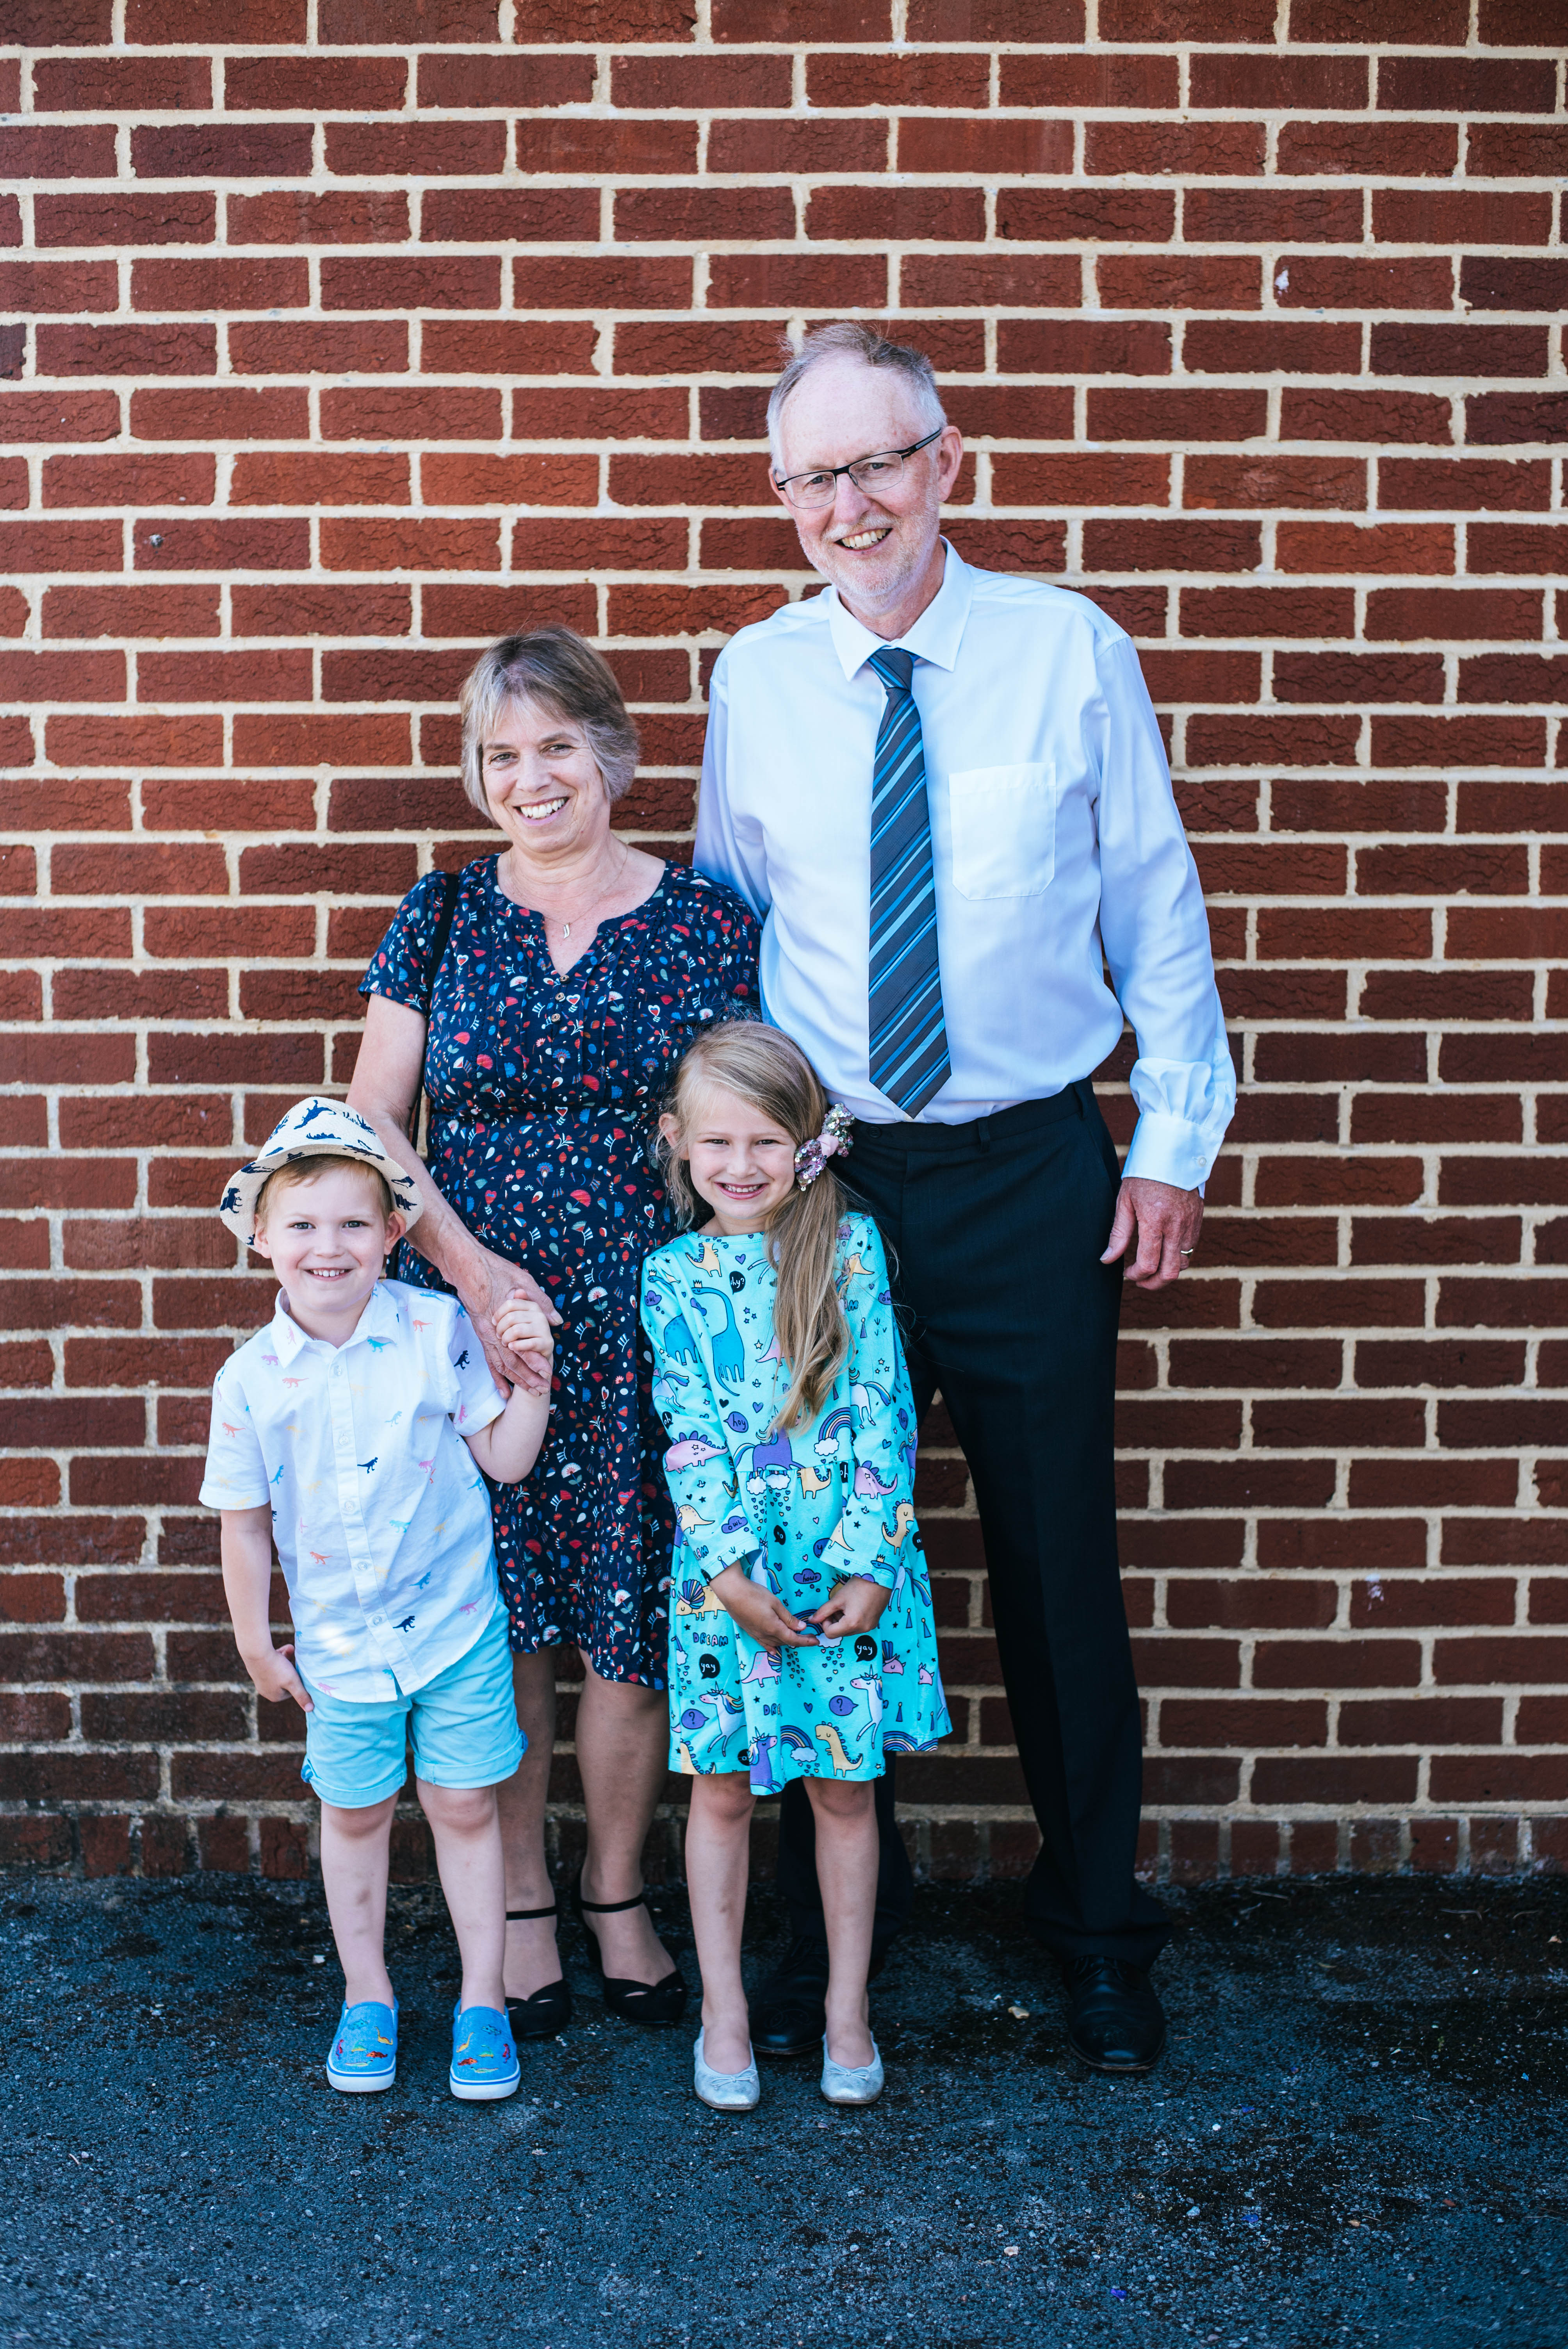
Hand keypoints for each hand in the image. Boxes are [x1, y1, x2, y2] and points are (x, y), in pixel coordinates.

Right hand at [241, 1640, 312, 1712]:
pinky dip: (278, 1656)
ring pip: (280, 1669)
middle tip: (293, 1659)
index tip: (299, 1670)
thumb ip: (301, 1695)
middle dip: (291, 1667)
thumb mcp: (292, 1682)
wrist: (256, 1652)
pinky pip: (272, 1663)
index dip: (298, 1679)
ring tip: (288, 1652)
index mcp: (275, 1697)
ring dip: (286, 1659)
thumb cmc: (276, 1668)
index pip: (293, 1689)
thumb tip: (310, 1709)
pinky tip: (279, 1651)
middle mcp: (266, 1690)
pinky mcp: (258, 1669)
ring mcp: (261, 1679)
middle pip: (287, 1678)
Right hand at [458, 1245, 560, 1393]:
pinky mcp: (482, 1335)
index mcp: (504, 1319)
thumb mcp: (521, 1280)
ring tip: (531, 1392)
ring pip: (501, 1365)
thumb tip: (556, 1320)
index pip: (520, 1346)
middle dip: (528, 1377)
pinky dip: (497, 1377)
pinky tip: (504, 1390)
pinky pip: (489, 1361)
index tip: (547, 1372)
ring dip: (516, 1380)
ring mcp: (486, 1335)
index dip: (533, 1360)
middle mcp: (493, 1332)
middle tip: (542, 1390)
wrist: (466, 1266)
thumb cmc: (495, 1270)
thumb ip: (539, 1301)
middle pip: (511, 1362)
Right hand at [709, 1564, 819, 1647]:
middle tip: (809, 1638)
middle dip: (799, 1641)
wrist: (732, 1593)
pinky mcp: (749, 1631)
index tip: (816, 1641)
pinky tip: (773, 1650)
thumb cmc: (754, 1595)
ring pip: (775, 1643)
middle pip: (785, 1642)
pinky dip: (771, 1648)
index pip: (793, 1639)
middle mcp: (765, 1635)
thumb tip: (801, 1628)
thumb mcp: (775, 1603)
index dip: (806, 1641)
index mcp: (774, 1628)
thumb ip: (788, 1618)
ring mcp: (756, 1634)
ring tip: (796, 1641)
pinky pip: (763, 1643)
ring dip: (786, 1643)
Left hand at [811, 1576, 892, 1642]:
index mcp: (852, 1623)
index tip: (828, 1612)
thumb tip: (811, 1620)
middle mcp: (862, 1629)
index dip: (825, 1623)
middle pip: (840, 1633)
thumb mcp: (838, 1599)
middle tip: (836, 1607)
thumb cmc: (858, 1586)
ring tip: (846, 1606)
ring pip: (848, 1631)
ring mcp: (869, 1627)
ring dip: (843, 1621)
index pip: (830, 1634)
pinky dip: (852, 1621)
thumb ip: (823, 1611)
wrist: (880, 1579)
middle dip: (834, 1622)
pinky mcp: (874, 1624)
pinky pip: (858, 1627)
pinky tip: (854, 1607)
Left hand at [1100, 1176, 1202, 1290]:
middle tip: (1140, 1281)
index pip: (1148, 1263)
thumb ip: (1118, 1234)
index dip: (1135, 1275)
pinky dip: (1178, 1257)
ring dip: (1167, 1272)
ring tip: (1151, 1268)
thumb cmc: (1144, 1175)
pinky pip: (1191, 1248)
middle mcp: (1176, 1226)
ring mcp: (1190, 1224)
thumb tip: (1107, 1259)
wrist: (1173, 1153)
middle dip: (1153, 1283)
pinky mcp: (1198, 1220)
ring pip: (1184, 1263)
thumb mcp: (1125, 1201)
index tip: (1126, 1273)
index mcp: (1155, 1221)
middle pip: (1170, 1272)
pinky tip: (1164, 1251)